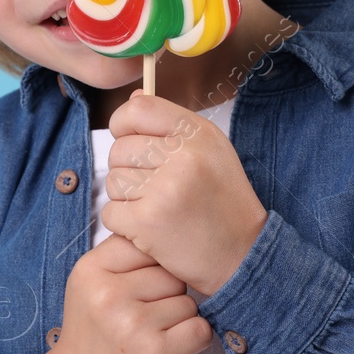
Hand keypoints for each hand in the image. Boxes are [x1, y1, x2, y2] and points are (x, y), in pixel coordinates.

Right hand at [51, 234, 214, 353]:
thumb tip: (170, 234)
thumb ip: (121, 258)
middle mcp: (108, 294)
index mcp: (90, 269)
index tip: (140, 287)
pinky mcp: (156, 353)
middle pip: (171, 274)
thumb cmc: (92, 333)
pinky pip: (200, 330)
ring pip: (188, 302)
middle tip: (143, 316)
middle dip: (167, 294)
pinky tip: (168, 348)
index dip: (152, 266)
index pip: (146, 245)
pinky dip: (193, 340)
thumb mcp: (90, 285)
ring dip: (179, 320)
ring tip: (151, 334)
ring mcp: (132, 324)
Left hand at [101, 90, 267, 296]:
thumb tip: (132, 98)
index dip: (124, 125)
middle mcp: (183, 156)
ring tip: (155, 207)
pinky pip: (110, 212)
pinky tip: (149, 227)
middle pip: (119, 149)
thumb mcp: (210, 152)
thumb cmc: (222, 202)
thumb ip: (171, 125)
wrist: (243, 254)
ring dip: (125, 198)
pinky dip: (123, 223)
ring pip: (112, 181)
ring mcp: (164, 189)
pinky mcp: (148, 221)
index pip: (138, 109)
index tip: (131, 141)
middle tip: (153, 188)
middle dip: (127, 170)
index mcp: (198, 133)